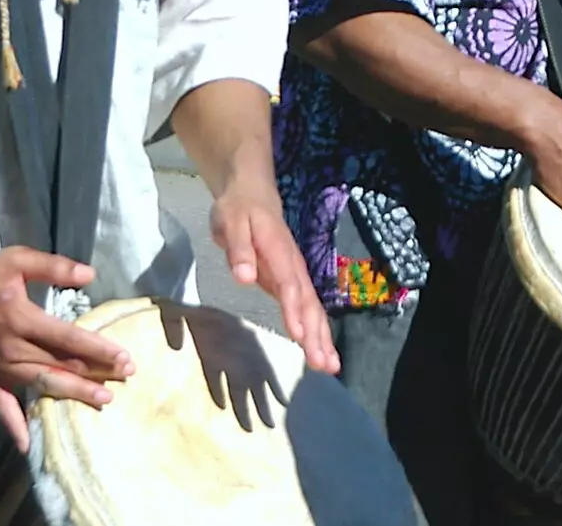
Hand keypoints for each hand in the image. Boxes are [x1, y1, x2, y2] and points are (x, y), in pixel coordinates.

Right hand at [0, 247, 134, 451]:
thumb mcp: (19, 260)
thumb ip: (55, 267)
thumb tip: (90, 274)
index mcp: (21, 318)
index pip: (68, 339)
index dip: (98, 350)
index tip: (124, 358)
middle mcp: (10, 347)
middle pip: (60, 364)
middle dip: (95, 372)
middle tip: (126, 377)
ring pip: (40, 384)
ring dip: (72, 393)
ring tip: (102, 400)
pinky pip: (1, 405)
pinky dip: (15, 425)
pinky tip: (29, 444)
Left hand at [210, 185, 339, 375]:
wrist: (252, 195)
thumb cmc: (239, 210)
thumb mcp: (231, 223)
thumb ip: (239, 250)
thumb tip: (244, 278)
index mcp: (279, 251)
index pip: (289, 283)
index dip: (294, 309)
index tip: (298, 334)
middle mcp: (293, 266)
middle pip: (308, 302)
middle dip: (316, 333)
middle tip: (325, 363)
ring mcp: (294, 276)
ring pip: (312, 309)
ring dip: (321, 337)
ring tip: (330, 365)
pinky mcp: (291, 284)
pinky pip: (307, 310)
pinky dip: (314, 331)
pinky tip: (319, 351)